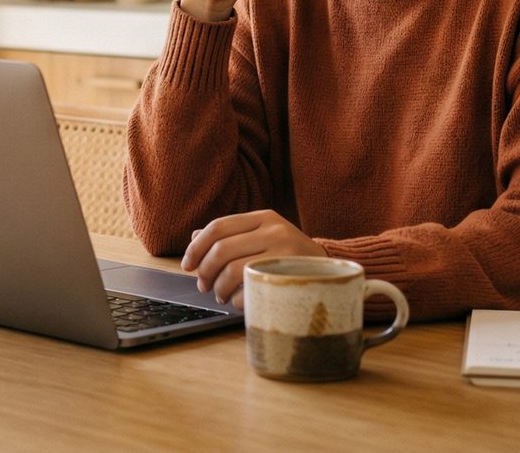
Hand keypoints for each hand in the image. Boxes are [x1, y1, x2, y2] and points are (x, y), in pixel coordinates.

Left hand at [180, 209, 324, 307]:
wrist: (332, 270)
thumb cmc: (290, 256)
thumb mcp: (263, 237)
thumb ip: (231, 235)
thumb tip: (194, 237)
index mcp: (264, 217)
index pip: (218, 226)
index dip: (197, 247)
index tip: (187, 264)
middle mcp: (275, 230)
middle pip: (222, 250)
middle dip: (205, 271)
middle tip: (202, 284)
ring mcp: (285, 252)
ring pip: (232, 271)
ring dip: (219, 288)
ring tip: (220, 295)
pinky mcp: (291, 276)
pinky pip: (250, 289)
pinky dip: (237, 299)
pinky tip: (239, 301)